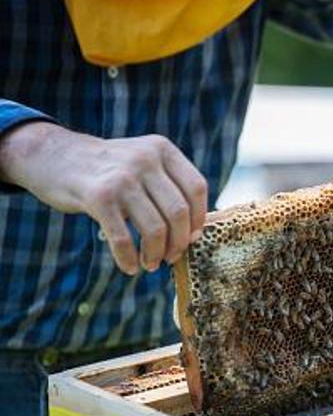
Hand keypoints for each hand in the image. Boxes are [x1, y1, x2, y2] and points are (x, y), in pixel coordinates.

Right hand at [0, 121, 206, 274]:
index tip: (192, 238)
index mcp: (162, 149)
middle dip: (179, 242)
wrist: (53, 155)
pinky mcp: (99, 198)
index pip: (196, 188)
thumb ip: (167, 185)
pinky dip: (129, 259)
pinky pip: (123, 238)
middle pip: (178, 212)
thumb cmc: (107, 169)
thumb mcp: (142, 160)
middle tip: (170, 257)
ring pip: (155, 228)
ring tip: (150, 264)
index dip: (198, 218)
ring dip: (155, 254)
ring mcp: (122, 178)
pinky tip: (130, 266)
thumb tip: (194, 232)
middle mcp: (145, 160)